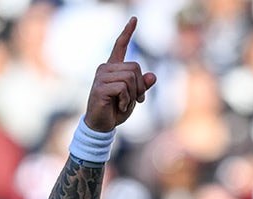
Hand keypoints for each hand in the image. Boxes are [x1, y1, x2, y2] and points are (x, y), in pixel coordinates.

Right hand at [85, 17, 155, 131]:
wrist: (102, 126)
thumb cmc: (116, 110)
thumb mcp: (133, 97)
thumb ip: (142, 86)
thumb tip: (152, 76)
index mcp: (113, 68)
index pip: (120, 46)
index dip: (128, 32)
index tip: (134, 19)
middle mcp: (105, 68)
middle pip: (135, 67)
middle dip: (139, 86)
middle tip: (134, 100)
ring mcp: (101, 77)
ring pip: (130, 78)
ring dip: (133, 95)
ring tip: (124, 104)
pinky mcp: (100, 87)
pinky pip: (123, 88)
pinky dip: (126, 100)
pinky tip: (119, 106)